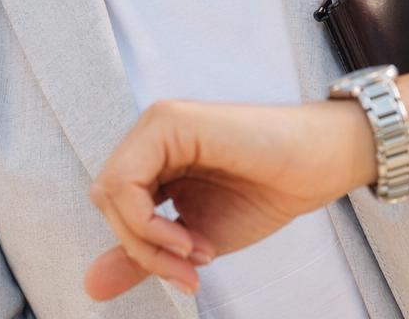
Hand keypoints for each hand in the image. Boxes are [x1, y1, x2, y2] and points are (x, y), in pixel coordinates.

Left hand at [83, 96, 374, 301]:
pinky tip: (187, 237)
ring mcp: (158, 124)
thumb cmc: (266, 192)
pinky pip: (125, 181)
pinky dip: (147, 222)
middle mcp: (151, 137)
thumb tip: (91, 286)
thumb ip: (144, 257)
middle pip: (106, 201)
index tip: (189, 275)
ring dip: (147, 240)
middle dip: (142, 250)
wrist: (317, 167)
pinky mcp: (168, 121)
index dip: (142, 251)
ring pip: (110, 193)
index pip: (116, 208)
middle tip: (188, 270)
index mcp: (156, 159)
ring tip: (193, 252)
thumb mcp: (195, 239)